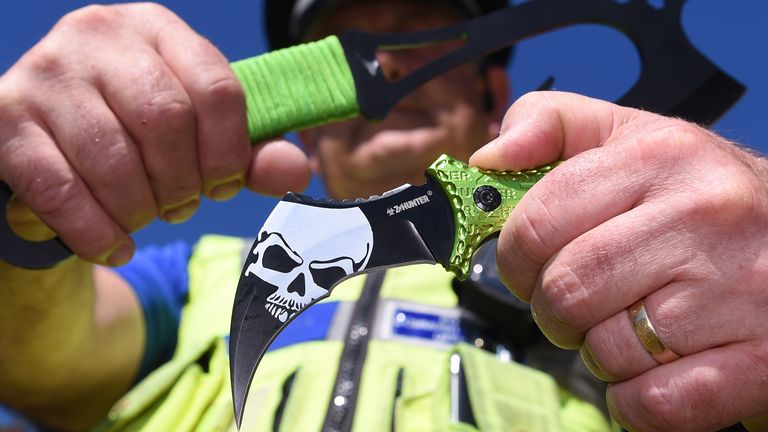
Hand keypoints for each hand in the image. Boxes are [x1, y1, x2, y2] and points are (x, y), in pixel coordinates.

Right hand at [0, 4, 309, 265]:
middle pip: (167, 120)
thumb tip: (297, 172)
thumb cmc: (138, 132)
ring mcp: (46, 73)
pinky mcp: (5, 119)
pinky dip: (96, 230)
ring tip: (145, 217)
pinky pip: (60, 188)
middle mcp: (99, 35)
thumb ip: (250, 153)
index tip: (221, 184)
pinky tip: (113, 244)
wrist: (48, 138)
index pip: (217, 89)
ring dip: (140, 210)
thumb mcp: (199, 133)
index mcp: (157, 29)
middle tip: (180, 205)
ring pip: (114, 159)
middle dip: (183, 183)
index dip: (229, 152)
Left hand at [471, 91, 767, 430]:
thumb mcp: (634, 137)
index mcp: (661, 157)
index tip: (527, 266)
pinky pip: (656, 404)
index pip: (539, 221)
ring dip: (599, 354)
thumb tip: (488, 157)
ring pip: (606, 351)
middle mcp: (704, 217)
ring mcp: (739, 291)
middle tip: (576, 304)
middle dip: (554, 310)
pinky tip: (652, 372)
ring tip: (628, 329)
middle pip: (565, 292)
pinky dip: (635, 402)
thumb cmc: (702, 197)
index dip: (515, 256)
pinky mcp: (760, 361)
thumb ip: (553, 126)